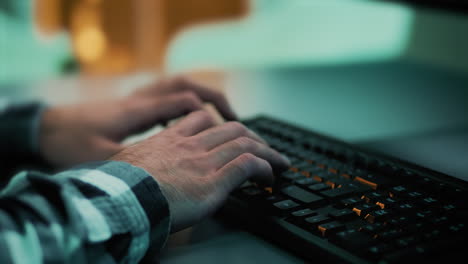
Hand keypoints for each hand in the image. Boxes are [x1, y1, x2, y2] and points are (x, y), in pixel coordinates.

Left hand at [39, 76, 236, 168]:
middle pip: (185, 85)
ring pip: (177, 86)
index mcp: (137, 111)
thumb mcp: (99, 160)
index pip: (182, 101)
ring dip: (201, 98)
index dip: (208, 115)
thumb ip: (132, 165)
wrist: (45, 128)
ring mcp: (136, 99)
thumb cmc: (69, 143)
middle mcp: (140, 99)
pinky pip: (167, 96)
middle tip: (234, 118)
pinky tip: (189, 123)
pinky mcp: (132, 105)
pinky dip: (185, 104)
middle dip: (213, 98)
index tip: (226, 132)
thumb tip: (164, 177)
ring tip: (219, 117)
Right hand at [111, 111, 289, 231]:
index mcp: (168, 140)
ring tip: (278, 161)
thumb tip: (137, 171)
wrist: (119, 200)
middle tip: (263, 147)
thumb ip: (140, 161)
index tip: (230, 135)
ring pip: (245, 143)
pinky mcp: (214, 181)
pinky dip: (264, 168)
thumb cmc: (116, 187)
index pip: (201, 121)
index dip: (220, 126)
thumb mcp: (124, 165)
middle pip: (231, 129)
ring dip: (267, 151)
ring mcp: (204, 161)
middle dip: (252, 137)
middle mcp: (190, 146)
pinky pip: (248, 165)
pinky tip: (270, 176)